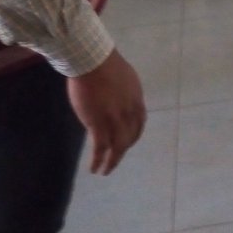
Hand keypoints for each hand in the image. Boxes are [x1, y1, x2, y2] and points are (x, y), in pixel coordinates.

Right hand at [66, 49, 145, 174]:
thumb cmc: (104, 64)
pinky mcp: (98, 124)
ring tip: (105, 170)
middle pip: (129, 138)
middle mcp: (129, 113)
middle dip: (122, 151)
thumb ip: (123, 92)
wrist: (93, 61)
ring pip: (117, 147)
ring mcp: (115, 119)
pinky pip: (100, 148)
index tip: (128, 142)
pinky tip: (94, 168)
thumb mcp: (123, 78)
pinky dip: (98, 160)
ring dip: (112, 162)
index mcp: (136, 100)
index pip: (139, 123)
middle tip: (115, 160)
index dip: (134, 135)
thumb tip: (118, 98)